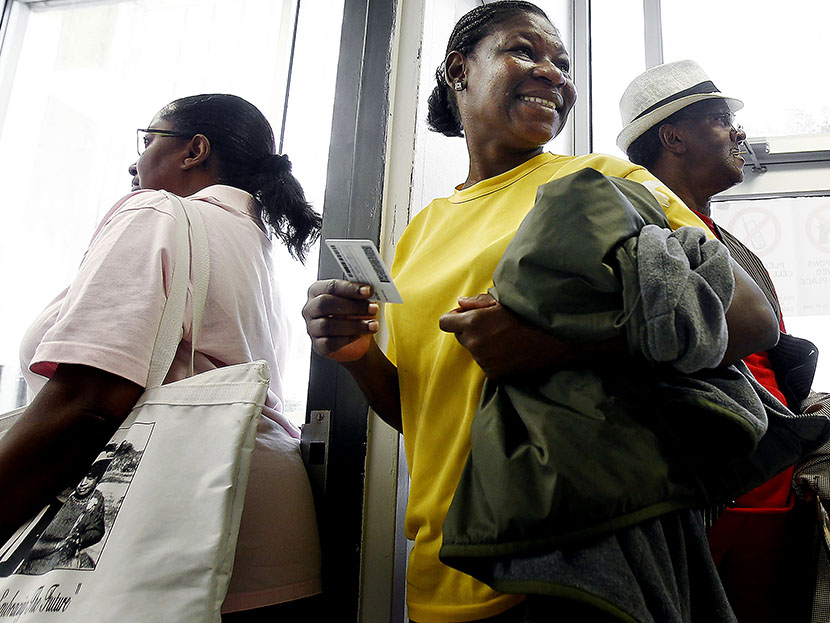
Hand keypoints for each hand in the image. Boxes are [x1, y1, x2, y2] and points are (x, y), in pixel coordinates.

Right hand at [303, 279, 378, 361]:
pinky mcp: (318, 345)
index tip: (368, 291)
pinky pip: (329, 343)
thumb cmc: (354, 315)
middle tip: (372, 308)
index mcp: (318, 291)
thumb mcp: (359, 300)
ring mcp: (312, 328)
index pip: (331, 286)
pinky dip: (347, 339)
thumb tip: (370, 290)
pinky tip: (359, 336)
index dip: (350, 288)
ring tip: (372, 325)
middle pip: (325, 303)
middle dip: (352, 306)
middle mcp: (311, 308)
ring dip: (354, 325)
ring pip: (328, 325)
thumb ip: (361, 293)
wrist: (356, 340)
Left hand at [439, 293, 575, 379]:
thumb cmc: (527, 316)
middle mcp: (474, 343)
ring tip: (504, 339)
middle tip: (492, 326)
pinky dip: (493, 359)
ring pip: (473, 351)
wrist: (551, 342)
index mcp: (473, 322)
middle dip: (469, 331)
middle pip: (460, 337)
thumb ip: (477, 302)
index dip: (453, 318)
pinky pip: (485, 364)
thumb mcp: (502, 302)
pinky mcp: (492, 374)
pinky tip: (509, 352)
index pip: (445, 322)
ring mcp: (482, 361)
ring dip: (482, 345)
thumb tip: (459, 303)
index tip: (464, 317)